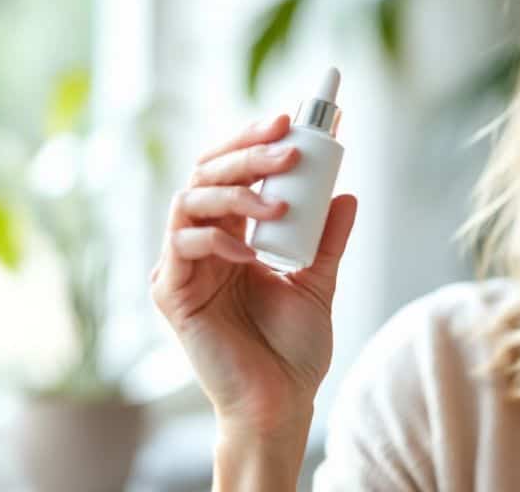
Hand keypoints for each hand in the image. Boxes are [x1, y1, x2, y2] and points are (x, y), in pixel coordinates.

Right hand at [150, 113, 357, 438]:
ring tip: (278, 202)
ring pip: (189, 200)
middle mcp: (204, 245)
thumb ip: (326, 238)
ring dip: (235, 190)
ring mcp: (184, 267)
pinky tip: (248, 250)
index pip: (233, 172)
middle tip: (287, 141)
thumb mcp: (317, 281)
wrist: (281, 402)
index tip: (292, 119)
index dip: (255, 142)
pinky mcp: (172, 294)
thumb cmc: (293, 349)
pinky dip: (215, 239)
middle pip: (208, 174)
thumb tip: (347, 193)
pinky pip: (182, 247)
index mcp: (233, 236)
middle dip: (247, 151)